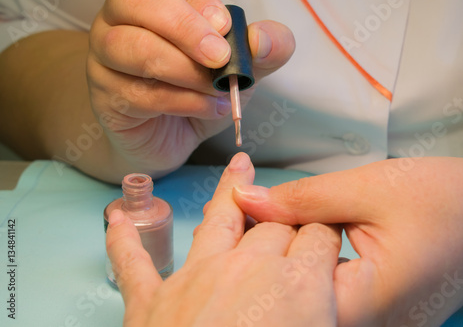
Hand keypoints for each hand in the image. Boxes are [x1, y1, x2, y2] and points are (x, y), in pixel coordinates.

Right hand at [87, 0, 294, 178]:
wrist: (171, 136)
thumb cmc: (198, 91)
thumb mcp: (237, 69)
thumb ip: (259, 51)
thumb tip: (263, 40)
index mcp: (154, 3)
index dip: (197, 4)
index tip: (226, 26)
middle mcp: (120, 21)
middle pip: (135, 3)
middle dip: (185, 28)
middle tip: (220, 57)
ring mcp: (105, 58)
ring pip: (133, 49)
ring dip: (184, 70)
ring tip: (217, 91)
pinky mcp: (105, 96)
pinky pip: (137, 93)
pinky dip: (180, 101)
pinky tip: (206, 108)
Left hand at [106, 152, 340, 326]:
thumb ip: (327, 313)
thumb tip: (330, 304)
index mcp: (297, 286)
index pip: (320, 236)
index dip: (326, 233)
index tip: (328, 234)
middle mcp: (249, 269)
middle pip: (276, 223)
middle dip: (288, 220)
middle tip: (292, 220)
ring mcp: (197, 278)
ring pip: (219, 219)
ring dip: (230, 190)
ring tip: (237, 166)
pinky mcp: (152, 301)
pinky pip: (135, 263)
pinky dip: (123, 241)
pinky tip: (116, 219)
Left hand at [233, 157, 462, 325]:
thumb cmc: (444, 199)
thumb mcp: (369, 188)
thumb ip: (303, 198)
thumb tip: (245, 200)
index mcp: (364, 303)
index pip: (283, 288)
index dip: (253, 249)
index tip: (236, 212)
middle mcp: (365, 326)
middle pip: (290, 300)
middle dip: (261, 257)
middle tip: (244, 214)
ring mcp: (370, 324)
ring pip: (304, 298)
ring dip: (281, 260)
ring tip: (268, 223)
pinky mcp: (373, 313)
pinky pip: (325, 295)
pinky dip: (304, 265)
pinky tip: (295, 237)